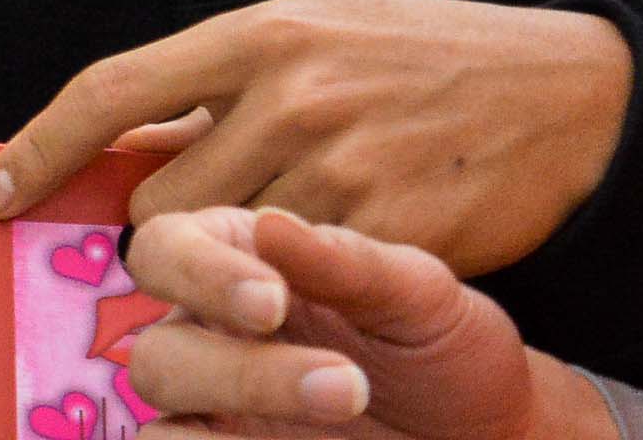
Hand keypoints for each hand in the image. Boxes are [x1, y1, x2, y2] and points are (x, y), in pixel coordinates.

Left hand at [0, 0, 630, 273]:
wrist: (567, 93)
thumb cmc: (420, 53)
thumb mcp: (314, 29)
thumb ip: (217, 80)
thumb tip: (119, 140)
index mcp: (257, 34)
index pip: (110, 91)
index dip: (36, 150)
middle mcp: (288, 99)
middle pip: (156, 200)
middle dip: (158, 228)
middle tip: (198, 229)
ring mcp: (340, 170)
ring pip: (219, 253)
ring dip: (224, 266)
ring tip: (269, 246)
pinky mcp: (389, 237)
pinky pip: (296, 283)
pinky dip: (295, 288)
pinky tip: (326, 266)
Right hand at [125, 206, 609, 439]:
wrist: (488, 436)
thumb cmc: (445, 352)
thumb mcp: (421, 299)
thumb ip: (348, 265)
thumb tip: (269, 223)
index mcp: (235, 265)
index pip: (165, 249)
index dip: (199, 273)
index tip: (272, 302)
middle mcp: (207, 338)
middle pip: (154, 352)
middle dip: (241, 374)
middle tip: (349, 388)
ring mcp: (214, 414)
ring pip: (158, 426)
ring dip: (226, 428)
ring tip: (338, 428)